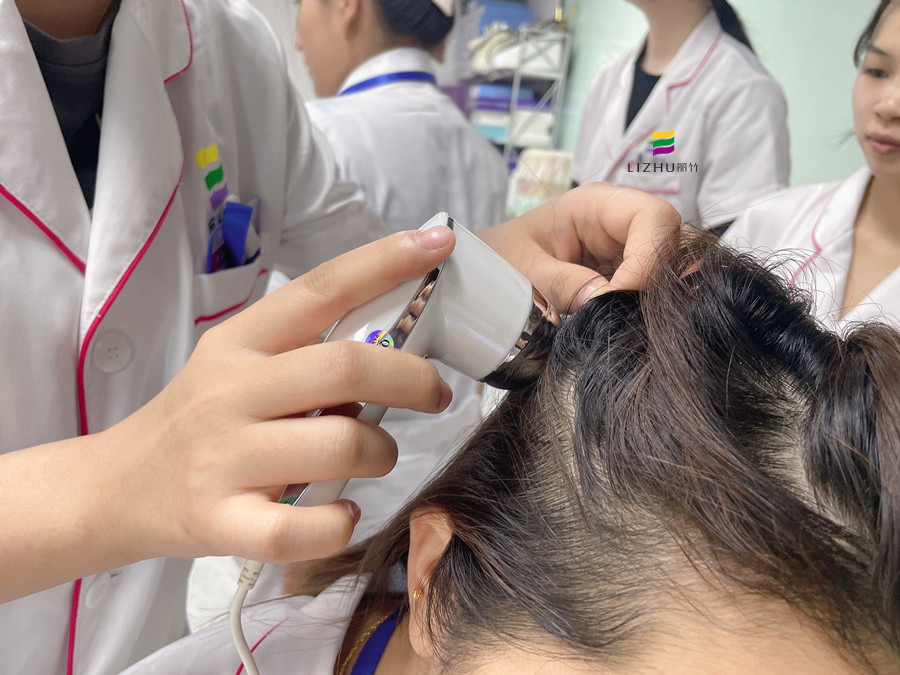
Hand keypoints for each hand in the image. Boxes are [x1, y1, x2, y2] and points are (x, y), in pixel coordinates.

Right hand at [0, 227, 456, 600]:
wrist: (117, 487)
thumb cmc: (198, 419)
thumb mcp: (237, 364)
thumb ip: (303, 351)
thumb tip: (396, 344)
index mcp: (241, 342)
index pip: (321, 289)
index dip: (384, 262)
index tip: (437, 242)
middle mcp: (232, 392)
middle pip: (346, 367)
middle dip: (413, 378)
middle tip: (436, 394)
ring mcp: (225, 460)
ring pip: (341, 445)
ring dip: (382, 453)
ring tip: (375, 457)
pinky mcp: (221, 523)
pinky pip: (304, 528)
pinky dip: (341, 523)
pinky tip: (343, 512)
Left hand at [478, 183, 680, 312]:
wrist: (483, 276)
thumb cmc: (498, 259)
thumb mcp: (521, 271)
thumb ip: (560, 282)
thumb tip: (604, 298)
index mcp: (594, 204)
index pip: (652, 217)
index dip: (649, 257)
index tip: (619, 295)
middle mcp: (619, 221)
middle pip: (670, 242)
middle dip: (655, 280)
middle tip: (624, 316)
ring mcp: (626, 249)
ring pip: (669, 268)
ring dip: (652, 297)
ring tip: (623, 322)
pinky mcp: (624, 276)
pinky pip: (652, 289)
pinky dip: (644, 308)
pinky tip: (624, 324)